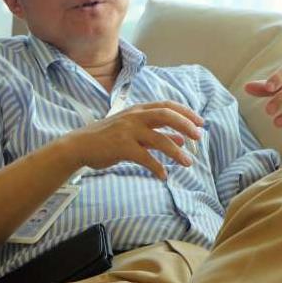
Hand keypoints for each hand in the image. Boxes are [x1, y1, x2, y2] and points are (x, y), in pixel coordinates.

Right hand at [60, 101, 203, 179]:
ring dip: (176, 152)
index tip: (201, 122)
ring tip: (187, 162)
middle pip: (166, 115)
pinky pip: (145, 158)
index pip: (167, 106)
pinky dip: (157, 167)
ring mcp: (128, 131)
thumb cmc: (108, 138)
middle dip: (185, 124)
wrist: (80, 145)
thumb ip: (157, 133)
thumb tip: (182, 139)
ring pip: (159, 139)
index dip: (186, 112)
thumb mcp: (134, 131)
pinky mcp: (122, 147)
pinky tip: (164, 176)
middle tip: (199, 136)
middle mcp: (134, 117)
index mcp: (138, 110)